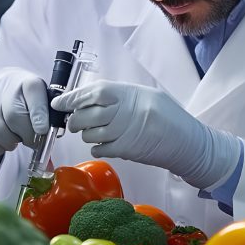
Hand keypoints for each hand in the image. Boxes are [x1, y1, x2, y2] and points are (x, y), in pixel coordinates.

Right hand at [0, 68, 49, 155]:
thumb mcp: (41, 102)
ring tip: (15, 138)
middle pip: (13, 115)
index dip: (39, 113)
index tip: (42, 130)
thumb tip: (48, 144)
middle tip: (31, 141)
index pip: (32, 91)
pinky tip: (2, 140)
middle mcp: (2, 85)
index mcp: (25, 81)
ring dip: (10, 142)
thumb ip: (47, 119)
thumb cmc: (26, 102)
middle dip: (26, 135)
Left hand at [51, 81, 240, 188]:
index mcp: (127, 93)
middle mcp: (122, 112)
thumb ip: (119, 95)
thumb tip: (91, 97)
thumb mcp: (146, 94)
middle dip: (74, 119)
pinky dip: (96, 147)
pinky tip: (104, 143)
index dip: (71, 98)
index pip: (91, 93)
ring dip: (85, 134)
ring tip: (95, 132)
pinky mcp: (124, 151)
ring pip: (88, 134)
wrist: (186, 141)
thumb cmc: (168, 115)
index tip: (58, 102)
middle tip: (76, 120)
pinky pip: (98, 148)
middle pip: (84, 115)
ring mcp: (123, 132)